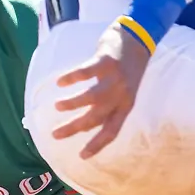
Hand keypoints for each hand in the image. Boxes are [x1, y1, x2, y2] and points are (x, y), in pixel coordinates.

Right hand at [51, 20, 151, 158]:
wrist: (139, 38)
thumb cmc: (127, 68)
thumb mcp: (123, 91)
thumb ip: (108, 106)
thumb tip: (85, 123)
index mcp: (126, 105)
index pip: (112, 131)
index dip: (97, 145)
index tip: (82, 156)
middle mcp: (121, 95)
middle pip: (96, 117)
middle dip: (74, 128)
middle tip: (55, 134)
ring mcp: (114, 78)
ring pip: (92, 97)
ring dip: (73, 104)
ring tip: (57, 106)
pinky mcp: (106, 61)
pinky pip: (86, 72)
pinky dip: (72, 78)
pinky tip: (60, 82)